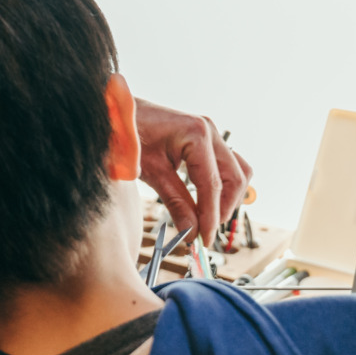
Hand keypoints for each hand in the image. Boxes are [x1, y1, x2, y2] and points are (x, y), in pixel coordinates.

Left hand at [134, 98, 251, 242]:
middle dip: (224, 208)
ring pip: (237, 171)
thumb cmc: (130, 136)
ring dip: (228, 197)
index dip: (211, 217)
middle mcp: (210, 131)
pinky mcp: (207, 139)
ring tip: (207, 218)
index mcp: (197, 135)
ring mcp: (211, 133)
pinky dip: (222, 185)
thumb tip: (193, 232)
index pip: (213, 185)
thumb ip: (175, 202)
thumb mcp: (151, 172)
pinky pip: (227, 165)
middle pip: (235, 178)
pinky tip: (205, 201)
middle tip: (205, 231)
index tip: (204, 241)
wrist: (118, 114)